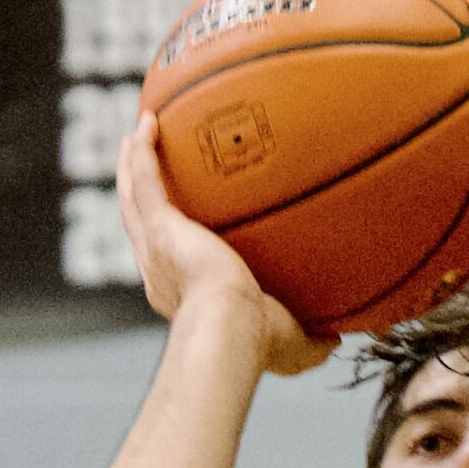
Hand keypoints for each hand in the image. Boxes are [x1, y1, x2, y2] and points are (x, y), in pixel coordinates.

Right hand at [116, 114, 333, 376]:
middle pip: (141, 226)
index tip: (177, 226)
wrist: (232, 329)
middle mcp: (159, 272)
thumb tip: (337, 339)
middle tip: (142, 170)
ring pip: (133, 199)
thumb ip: (312, 340)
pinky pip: (145, 180)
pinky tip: (148, 122)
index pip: (169, 264)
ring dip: (131, 167)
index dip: (169, 243)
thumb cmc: (258, 344)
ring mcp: (154, 247)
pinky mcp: (160, 226)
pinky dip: (143, 152)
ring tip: (134, 137)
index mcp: (182, 296)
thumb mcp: (292, 345)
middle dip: (140, 199)